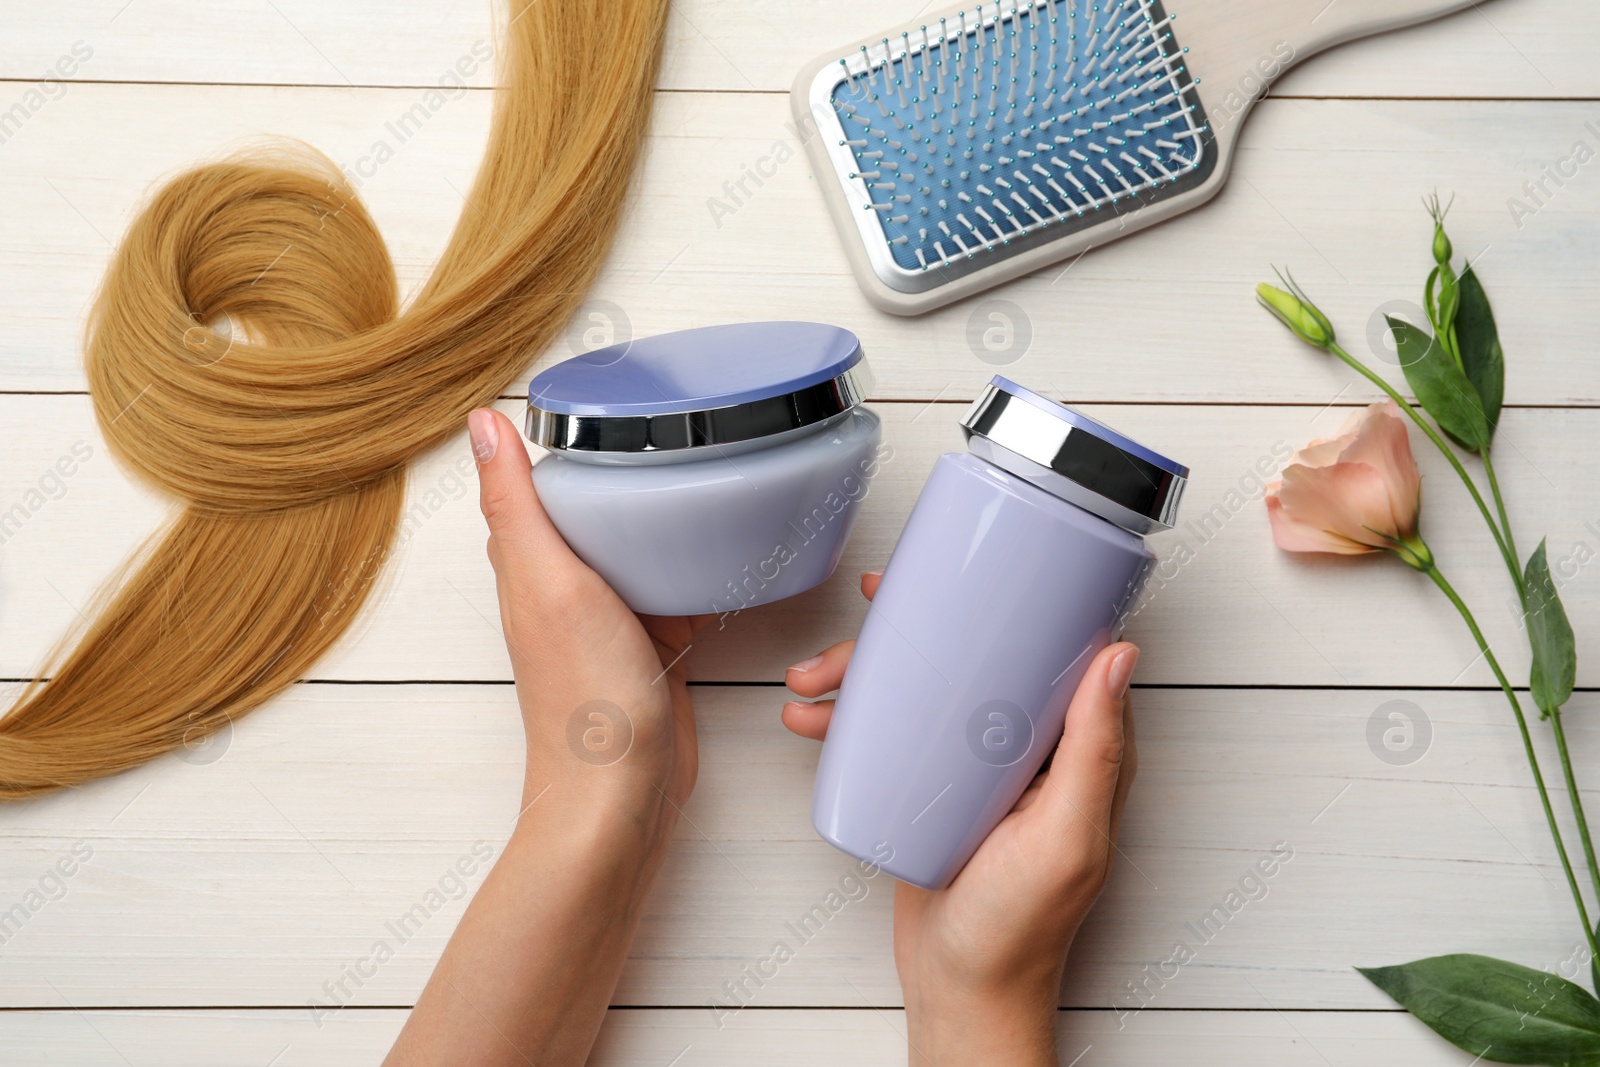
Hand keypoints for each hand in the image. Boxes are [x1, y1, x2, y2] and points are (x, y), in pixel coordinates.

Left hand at [469, 407, 697, 822]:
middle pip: (590, 515)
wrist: (623, 793)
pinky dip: (692, 571)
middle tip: (664, 428)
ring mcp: (610, 621)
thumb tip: (482, 422)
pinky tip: (721, 557)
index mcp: (529, 567)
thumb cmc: (584, 698)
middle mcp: (564, 590)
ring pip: (634, 551)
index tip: (597, 401)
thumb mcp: (550, 581)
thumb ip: (517, 505)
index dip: (558, 446)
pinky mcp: (651, 648)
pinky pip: (672, 592)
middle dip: (619, 475)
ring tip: (699, 473)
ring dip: (659, 521)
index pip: (534, 488)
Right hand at [783, 572, 1138, 1066]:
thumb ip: (1095, 751)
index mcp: (1074, 748)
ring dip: (861, 670)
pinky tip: (813, 718)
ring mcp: (975, 764)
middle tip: (862, 621)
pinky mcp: (932, 785)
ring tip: (812, 680)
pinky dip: (848, 716)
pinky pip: (891, 728)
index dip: (1010, 599)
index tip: (963, 567)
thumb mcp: (1065, 837)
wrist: (960, 987)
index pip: (1051, 648)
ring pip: (919, 687)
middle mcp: (1025, 746)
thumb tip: (1119, 656)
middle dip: (905, 633)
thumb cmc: (1021, 929)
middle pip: (969, 656)